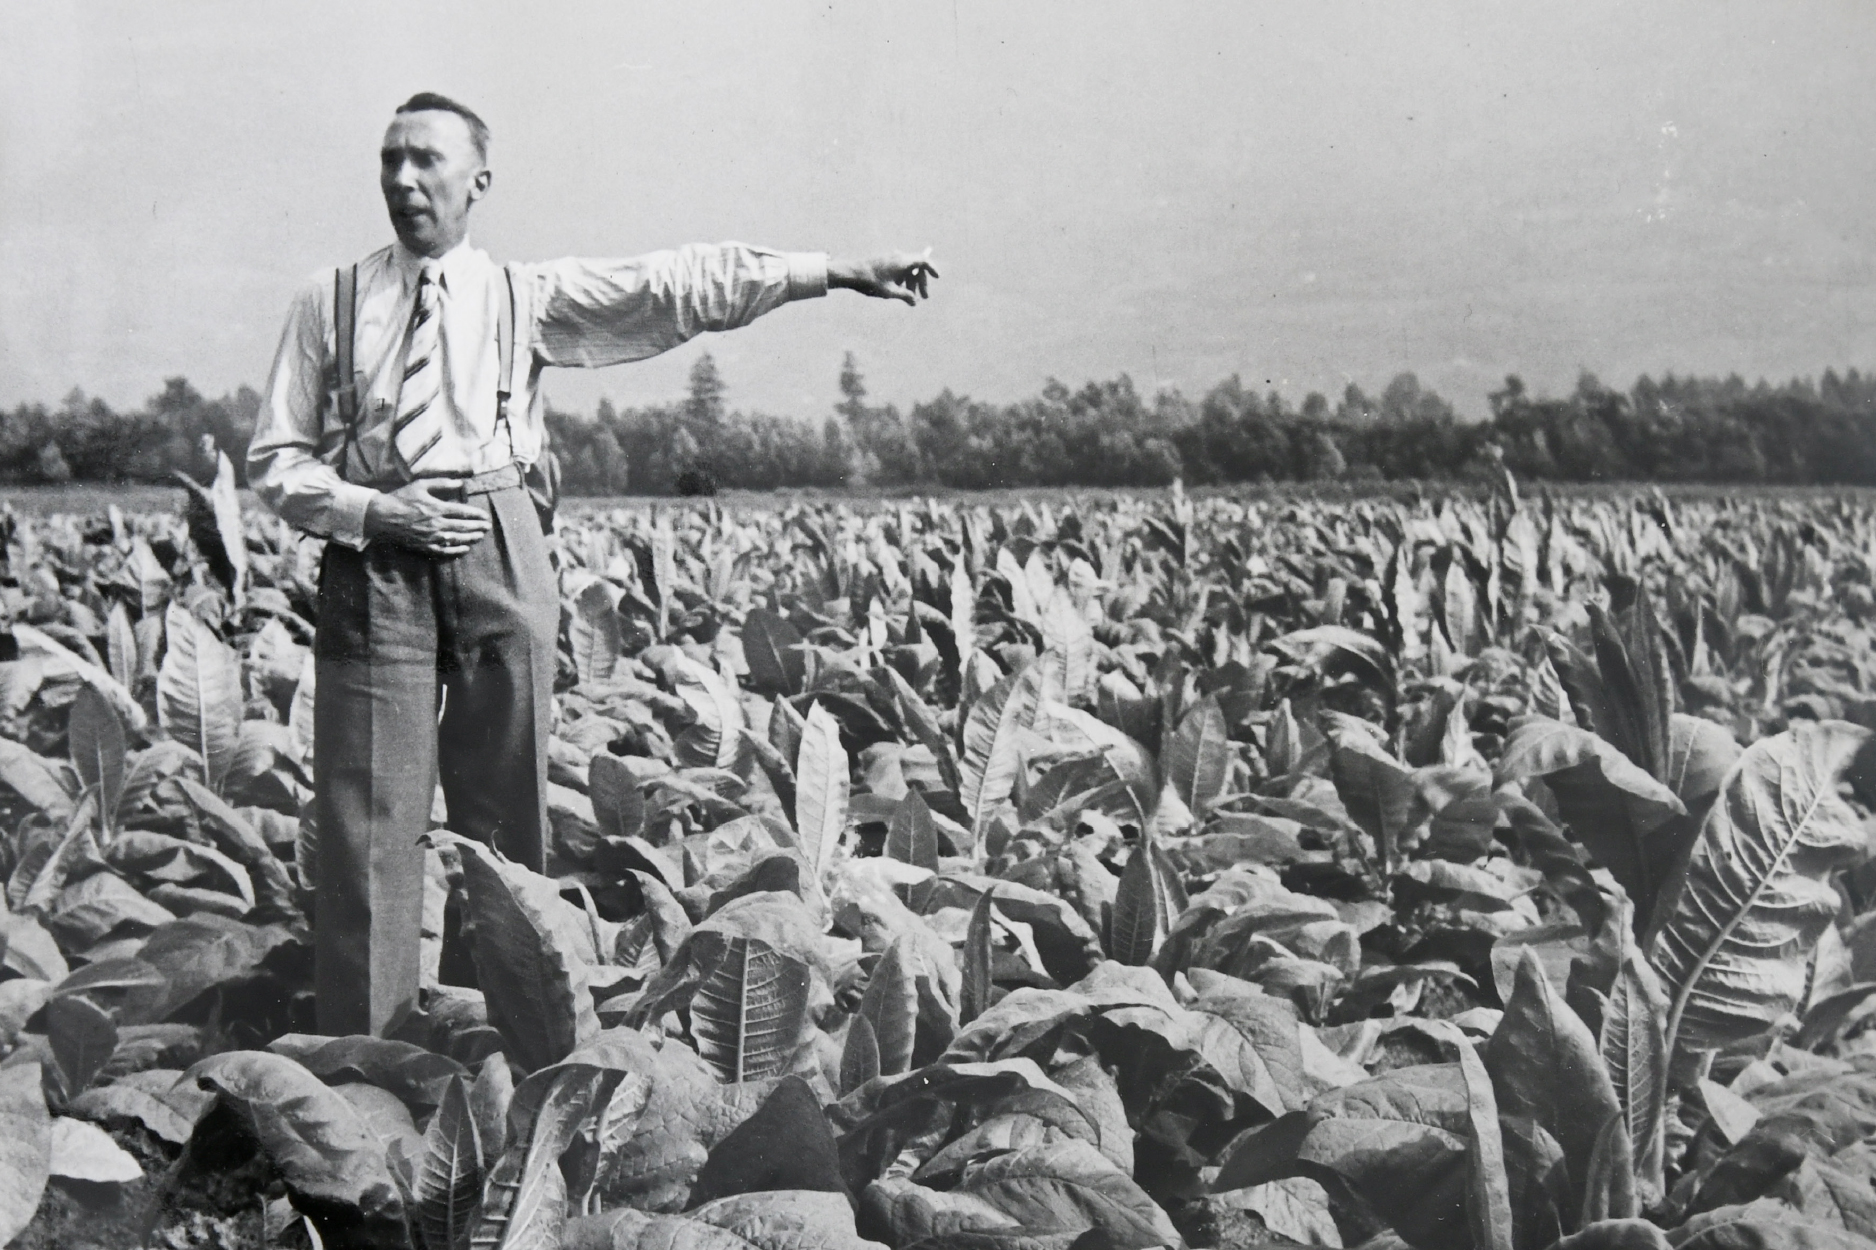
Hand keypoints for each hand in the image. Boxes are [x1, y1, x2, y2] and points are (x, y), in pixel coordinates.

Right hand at [363, 479, 490, 555]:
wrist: (382, 516)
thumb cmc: (401, 498)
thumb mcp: (421, 485)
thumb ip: (442, 483)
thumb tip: (461, 482)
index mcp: (437, 508)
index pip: (463, 512)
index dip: (476, 515)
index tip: (485, 516)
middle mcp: (436, 524)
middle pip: (463, 526)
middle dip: (477, 527)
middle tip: (487, 527)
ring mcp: (431, 537)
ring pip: (456, 539)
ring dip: (471, 538)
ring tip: (480, 536)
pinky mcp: (424, 546)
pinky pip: (444, 551)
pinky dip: (456, 550)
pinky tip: (465, 549)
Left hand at [828, 249, 939, 304]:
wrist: (851, 273)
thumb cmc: (871, 282)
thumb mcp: (890, 292)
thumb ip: (905, 296)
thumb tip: (914, 302)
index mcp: (902, 261)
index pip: (923, 261)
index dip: (931, 269)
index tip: (937, 277)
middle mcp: (898, 256)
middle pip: (916, 268)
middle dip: (920, 282)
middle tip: (923, 297)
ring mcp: (890, 258)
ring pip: (907, 269)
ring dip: (911, 282)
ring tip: (909, 297)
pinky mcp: (884, 261)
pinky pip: (898, 268)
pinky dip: (902, 278)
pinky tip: (898, 290)